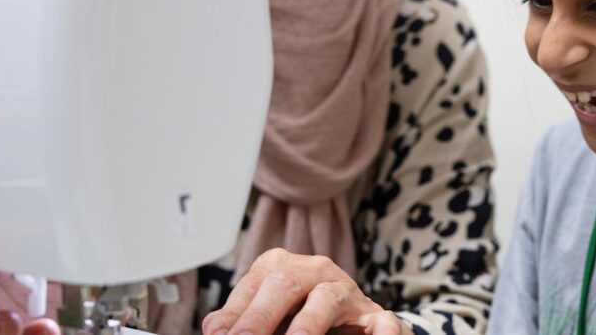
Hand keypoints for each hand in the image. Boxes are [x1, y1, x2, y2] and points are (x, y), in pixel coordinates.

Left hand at [200, 248, 411, 334]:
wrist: (356, 323)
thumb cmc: (303, 317)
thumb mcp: (271, 316)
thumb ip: (245, 319)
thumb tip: (213, 328)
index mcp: (283, 267)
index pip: (253, 285)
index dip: (234, 314)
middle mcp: (315, 270)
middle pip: (285, 285)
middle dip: (259, 318)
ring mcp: (347, 290)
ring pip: (327, 299)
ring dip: (306, 327)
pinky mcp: (375, 315)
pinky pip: (381, 321)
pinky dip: (379, 332)